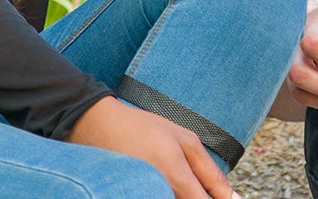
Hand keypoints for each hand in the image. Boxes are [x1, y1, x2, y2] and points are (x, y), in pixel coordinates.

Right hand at [66, 96, 237, 198]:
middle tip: (184, 173)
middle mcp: (161, 194)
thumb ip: (211, 174)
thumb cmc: (144, 129)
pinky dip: (170, 192)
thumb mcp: (185, 140)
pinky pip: (162, 198)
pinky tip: (161, 178)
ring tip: (168, 171)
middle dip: (197, 194)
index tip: (218, 194)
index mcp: (177, 178)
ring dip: (183, 192)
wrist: (99, 126)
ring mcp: (146, 196)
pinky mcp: (135, 198)